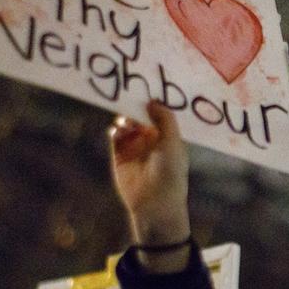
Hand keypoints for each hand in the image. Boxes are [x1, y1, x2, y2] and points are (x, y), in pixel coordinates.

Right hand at [109, 100, 190, 246]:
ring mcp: (134, 147)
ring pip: (126, 124)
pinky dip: (115, 130)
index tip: (146, 86)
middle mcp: (150, 139)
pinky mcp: (120, 156)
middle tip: (130, 92)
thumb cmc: (170, 172)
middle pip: (140, 115)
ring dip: (125, 119)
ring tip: (126, 121)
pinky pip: (115, 137)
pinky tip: (118, 130)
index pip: (159, 113)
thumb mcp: (172, 142)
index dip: (153, 101)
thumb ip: (165, 120)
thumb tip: (152, 101)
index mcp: (167, 136)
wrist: (154, 202)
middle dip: (136, 106)